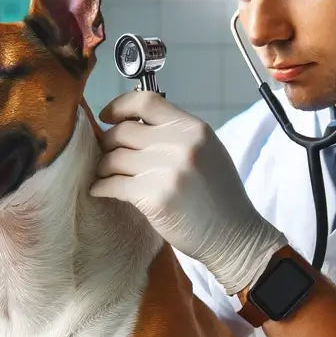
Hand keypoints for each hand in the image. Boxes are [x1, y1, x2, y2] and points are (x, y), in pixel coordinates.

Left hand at [91, 90, 287, 295]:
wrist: (233, 235)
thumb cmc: (218, 196)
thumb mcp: (206, 151)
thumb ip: (175, 135)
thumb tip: (130, 124)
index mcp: (194, 129)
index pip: (146, 101)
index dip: (119, 106)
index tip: (107, 117)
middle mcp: (181, 145)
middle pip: (123, 131)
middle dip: (107, 143)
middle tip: (107, 156)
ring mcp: (167, 171)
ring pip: (113, 158)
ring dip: (103, 168)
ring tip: (106, 176)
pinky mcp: (155, 198)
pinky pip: (113, 185)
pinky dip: (102, 188)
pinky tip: (102, 191)